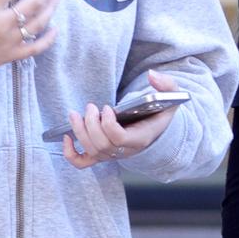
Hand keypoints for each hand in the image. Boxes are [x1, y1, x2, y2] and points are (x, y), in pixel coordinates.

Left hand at [61, 70, 180, 168]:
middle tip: (90, 107)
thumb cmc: (162, 111)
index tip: (107, 108)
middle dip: (91, 125)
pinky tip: (66, 137)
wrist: (158, 129)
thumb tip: (152, 75)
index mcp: (141, 137)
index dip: (109, 125)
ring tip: (75, 114)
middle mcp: (126, 151)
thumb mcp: (172, 96)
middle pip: (102, 146)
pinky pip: (82, 162)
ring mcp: (112, 154)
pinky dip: (70, 154)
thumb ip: (167, 85)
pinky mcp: (101, 154)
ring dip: (80, 132)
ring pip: (92, 151)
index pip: (120, 139)